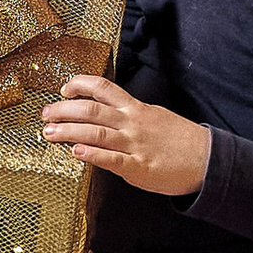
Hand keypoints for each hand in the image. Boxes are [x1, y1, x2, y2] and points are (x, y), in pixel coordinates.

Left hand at [42, 74, 212, 198]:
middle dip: (64, 110)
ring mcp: (135, 144)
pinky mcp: (139, 167)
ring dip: (69, 131)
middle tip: (45, 115)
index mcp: (136, 108)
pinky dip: (92, 155)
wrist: (207, 160)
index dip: (79, 85)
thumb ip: (129, 114)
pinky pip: (112, 159)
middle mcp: (133, 122)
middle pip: (91, 110)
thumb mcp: (155, 116)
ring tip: (49, 133)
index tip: (63, 89)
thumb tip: (104, 114)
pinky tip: (75, 152)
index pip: (103, 87)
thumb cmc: (180, 139)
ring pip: (96, 133)